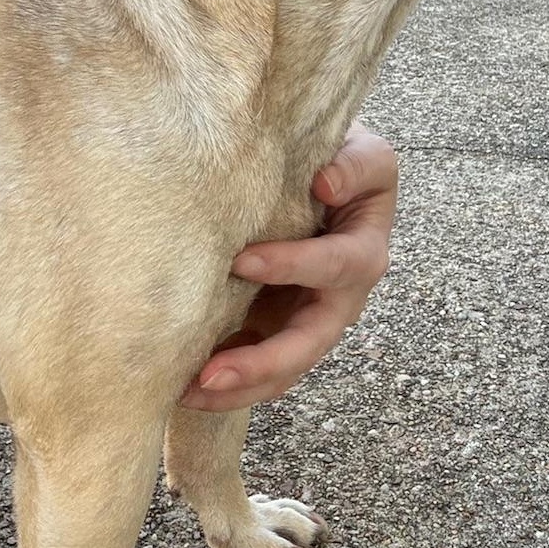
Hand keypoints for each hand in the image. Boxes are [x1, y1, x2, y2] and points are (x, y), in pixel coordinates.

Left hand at [181, 124, 397, 411]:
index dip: (292, 265)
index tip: (241, 260)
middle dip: (262, 362)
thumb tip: (325, 184)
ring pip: (284, 369)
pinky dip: (226, 383)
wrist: (321, 177)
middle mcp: (341, 297)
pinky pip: (258, 368)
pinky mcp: (277, 328)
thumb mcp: (364, 153)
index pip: (334, 264)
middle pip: (310, 341)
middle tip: (211, 373)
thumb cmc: (339, 161)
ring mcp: (308, 320)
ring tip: (188, 394)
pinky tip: (183, 389)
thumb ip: (355, 165)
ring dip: (239, 386)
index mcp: (363, 250)